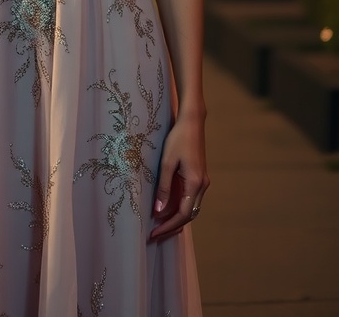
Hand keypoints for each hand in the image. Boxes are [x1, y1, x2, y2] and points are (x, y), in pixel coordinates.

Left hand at [149, 114, 208, 241]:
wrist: (192, 122)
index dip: (168, 226)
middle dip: (172, 227)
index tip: (154, 234)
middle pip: (189, 216)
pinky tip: (168, 211)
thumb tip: (159, 211)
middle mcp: (202, 186)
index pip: (182, 215)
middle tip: (155, 235)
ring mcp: (203, 182)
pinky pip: (191, 200)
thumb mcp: (167, 163)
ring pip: (191, 209)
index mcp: (195, 184)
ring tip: (160, 227)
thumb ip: (164, 188)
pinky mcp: (199, 177)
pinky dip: (180, 209)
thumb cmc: (178, 139)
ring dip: (177, 219)